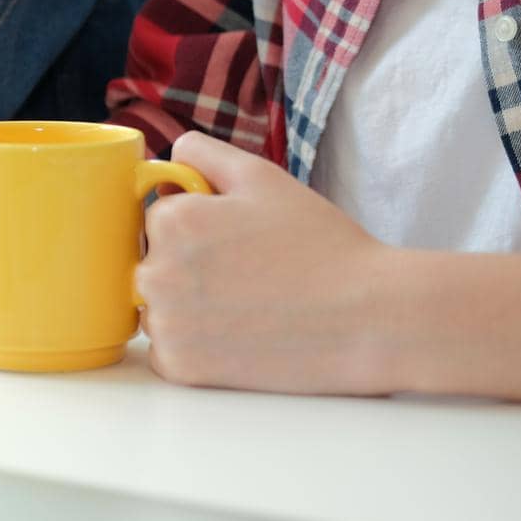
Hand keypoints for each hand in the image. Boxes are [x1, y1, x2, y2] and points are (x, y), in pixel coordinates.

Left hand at [136, 131, 394, 394]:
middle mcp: (155, 271)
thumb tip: (163, 159)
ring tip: (247, 306)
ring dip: (187, 308)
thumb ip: (203, 154)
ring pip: (155, 307)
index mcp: (171, 220)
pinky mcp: (180, 367)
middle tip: (249, 276)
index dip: (201, 227)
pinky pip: (167, 350)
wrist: (369, 319)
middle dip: (189, 267)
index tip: (241, 241)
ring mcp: (165, 324)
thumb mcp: (262, 177)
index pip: (159, 218)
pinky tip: (239, 337)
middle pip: (152, 263)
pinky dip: (194, 347)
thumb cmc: (321, 245)